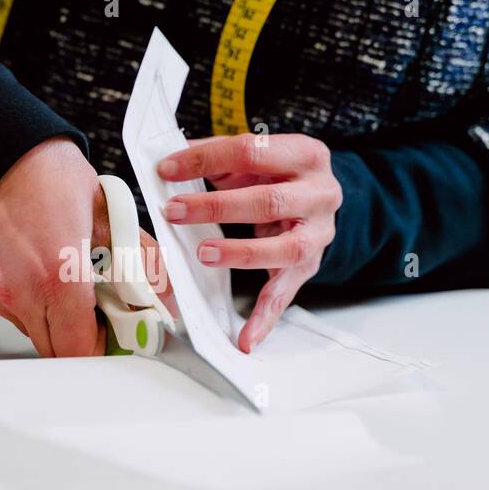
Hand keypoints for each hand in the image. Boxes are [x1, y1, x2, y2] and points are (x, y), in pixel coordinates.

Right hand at [0, 138, 172, 356]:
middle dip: (83, 335)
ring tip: (68, 279)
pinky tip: (41, 269)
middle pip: (58, 350)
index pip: (82, 350)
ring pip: (36, 333)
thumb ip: (142, 262)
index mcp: (58, 277)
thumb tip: (165, 293)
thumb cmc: (48, 175)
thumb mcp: (110, 214)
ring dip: (56, 320)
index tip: (119, 332)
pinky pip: (14, 314)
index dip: (105, 346)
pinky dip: (32, 303)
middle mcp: (21, 293)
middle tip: (99, 306)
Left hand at [157, 133, 340, 352]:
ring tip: (204, 255)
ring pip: (286, 248)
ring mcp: (319, 233)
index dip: (206, 159)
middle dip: (217, 207)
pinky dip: (265, 317)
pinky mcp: (312, 266)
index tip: (168, 168)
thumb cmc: (277, 176)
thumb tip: (170, 163)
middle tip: (176, 211)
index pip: (252, 151)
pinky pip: (287, 293)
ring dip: (241, 253)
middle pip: (269, 200)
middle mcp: (320, 193)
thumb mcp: (254, 159)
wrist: (318, 199)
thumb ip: (217, 157)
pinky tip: (246, 337)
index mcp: (305, 154)